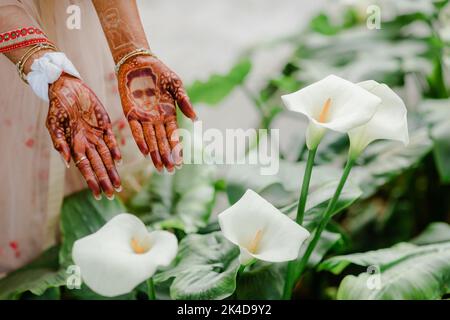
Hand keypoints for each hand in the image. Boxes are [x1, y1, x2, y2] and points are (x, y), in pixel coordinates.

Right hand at [47, 73, 121, 199]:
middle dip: (105, 180)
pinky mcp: (105, 125)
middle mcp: (87, 143)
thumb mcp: (53, 125)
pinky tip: (119, 162)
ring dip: (112, 170)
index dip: (92, 181)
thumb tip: (66, 163)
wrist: (67, 88)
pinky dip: (115, 151)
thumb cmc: (57, 107)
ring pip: (107, 157)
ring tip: (118, 184)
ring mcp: (97, 135)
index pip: (85, 168)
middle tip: (113, 194)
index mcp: (74, 146)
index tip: (98, 195)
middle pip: (98, 166)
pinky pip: (111, 140)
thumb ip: (59, 144)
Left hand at [117, 55, 196, 171]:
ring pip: (150, 139)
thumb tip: (196, 119)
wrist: (139, 61)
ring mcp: (144, 117)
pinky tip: (146, 152)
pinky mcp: (131, 113)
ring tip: (159, 167)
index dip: (177, 148)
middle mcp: (157, 119)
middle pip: (162, 141)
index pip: (174, 135)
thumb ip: (185, 102)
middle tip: (170, 170)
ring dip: (155, 153)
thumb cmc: (160, 72)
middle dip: (166, 156)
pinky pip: (136, 130)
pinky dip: (141, 140)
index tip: (180, 162)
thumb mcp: (176, 85)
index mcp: (169, 114)